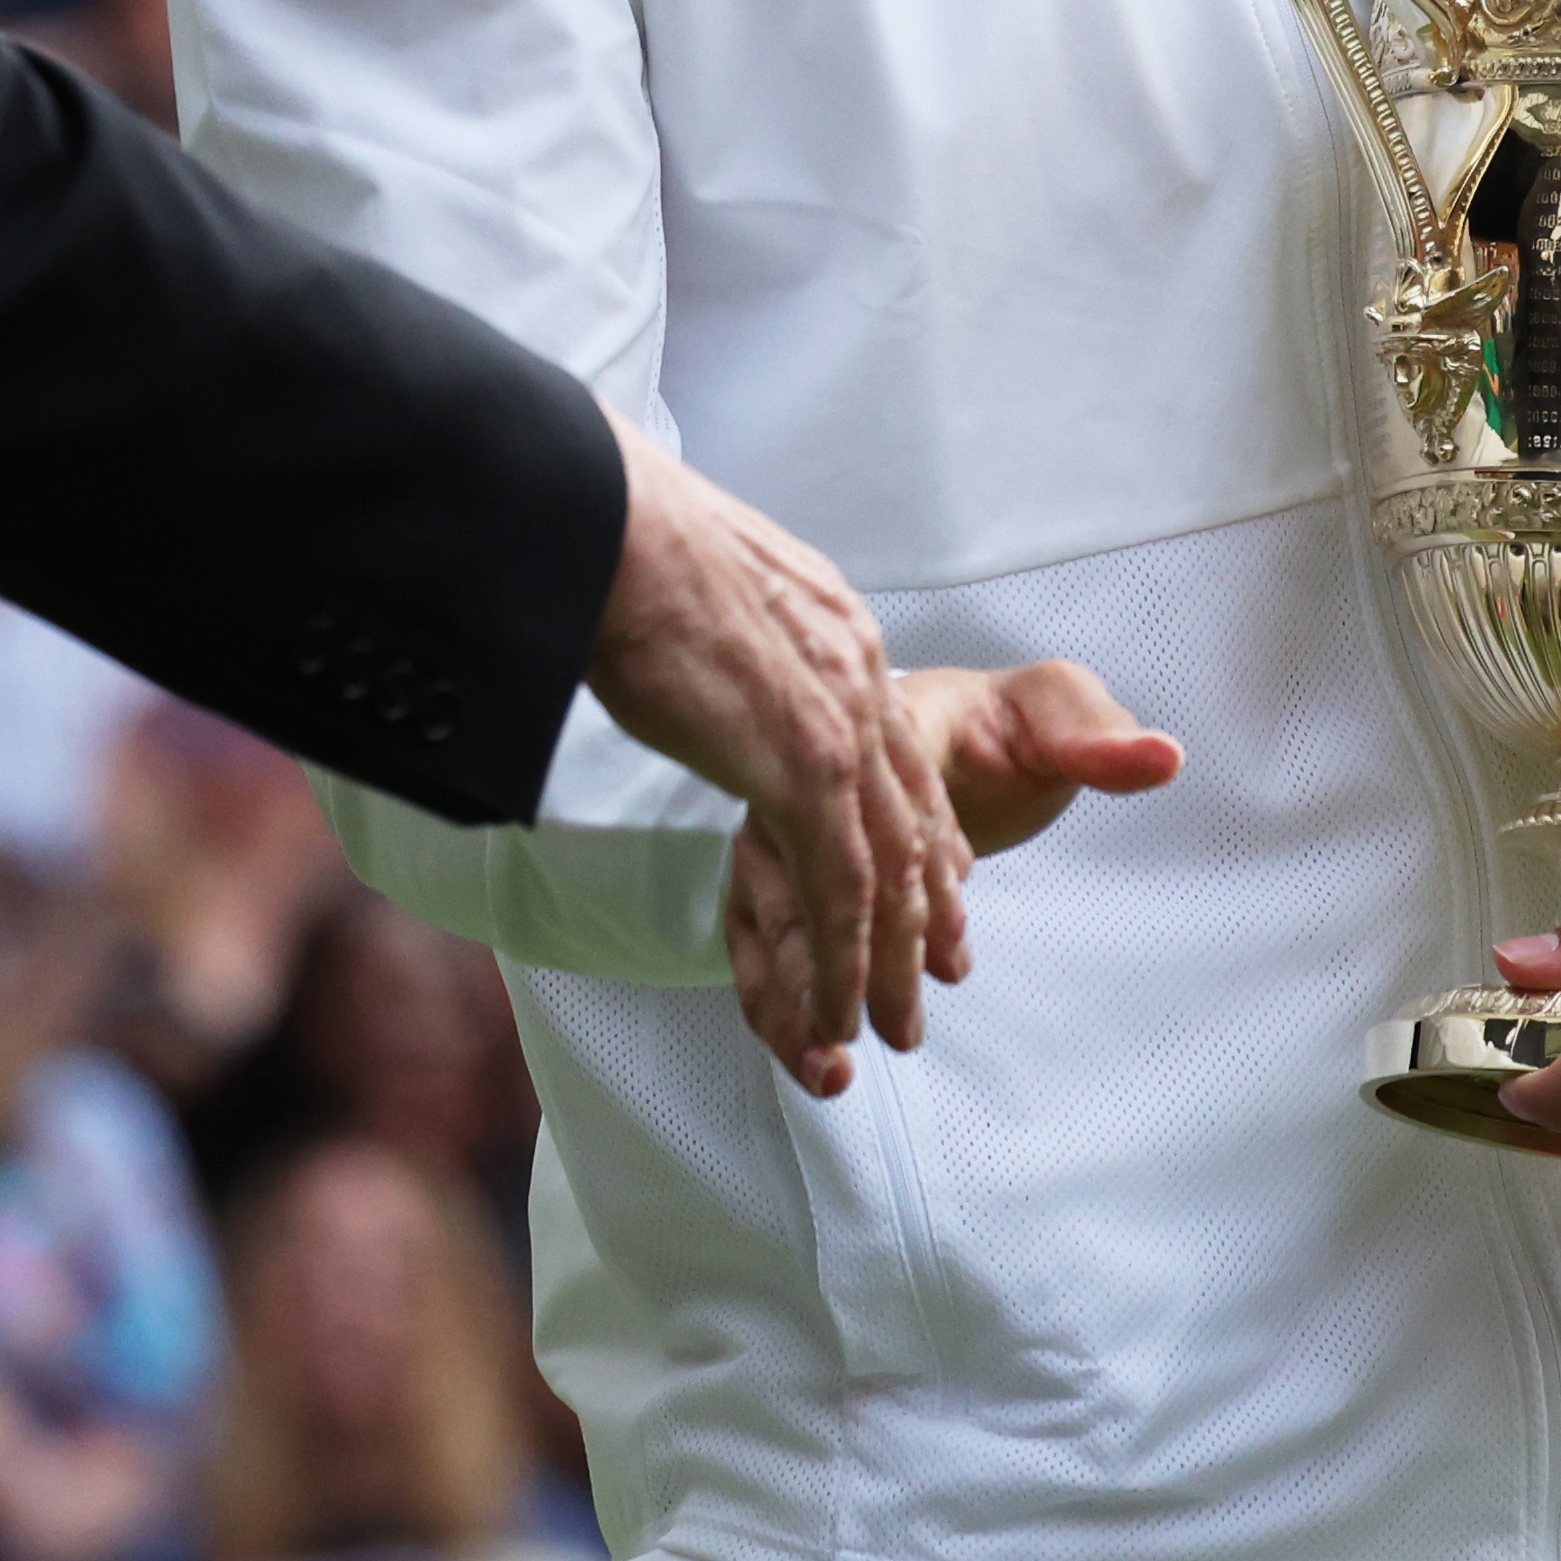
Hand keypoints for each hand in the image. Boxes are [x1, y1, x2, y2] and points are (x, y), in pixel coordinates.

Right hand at [582, 434, 961, 1098]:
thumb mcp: (715, 584)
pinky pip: (842, 892)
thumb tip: (715, 633)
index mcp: (840, 632)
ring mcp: (840, 727)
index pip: (903, 751)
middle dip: (931, 910)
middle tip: (944, 978)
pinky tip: (841, 1014)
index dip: (927, 825)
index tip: (946, 882)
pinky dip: (846, 963)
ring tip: (895, 1032)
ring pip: (890, 872)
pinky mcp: (803, 771)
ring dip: (895, 964)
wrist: (613, 528)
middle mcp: (861, 678)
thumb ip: (742, 630)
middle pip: (915, 820)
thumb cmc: (628, 543)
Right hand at [721, 662, 1179, 1031]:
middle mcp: (821, 782)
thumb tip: (1163, 759)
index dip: (914, 896)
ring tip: (827, 1072)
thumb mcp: (1059, 711)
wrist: (965, 735)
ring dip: (788, 1002)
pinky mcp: (788, 879)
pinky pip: (765, 943)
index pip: (886, 817)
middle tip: (853, 1039)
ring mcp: (793, 833)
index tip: (951, 964)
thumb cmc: (1007, 723)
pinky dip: (779, 1003)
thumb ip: (1099, 738)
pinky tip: (813, 1058)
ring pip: (770, 922)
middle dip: (822, 969)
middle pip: (809, 879)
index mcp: (883, 732)